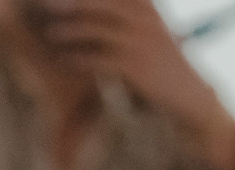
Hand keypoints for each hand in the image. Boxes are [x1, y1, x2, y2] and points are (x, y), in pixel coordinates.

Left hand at [32, 0, 234, 169]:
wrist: (188, 95)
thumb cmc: (162, 65)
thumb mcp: (148, 32)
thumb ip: (127, 17)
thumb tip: (92, 12)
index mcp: (147, 6)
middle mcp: (145, 19)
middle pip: (102, 3)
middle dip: (73, 2)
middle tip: (46, 5)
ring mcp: (141, 42)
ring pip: (98, 28)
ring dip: (71, 29)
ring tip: (50, 32)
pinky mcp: (136, 68)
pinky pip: (99, 59)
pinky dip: (78, 59)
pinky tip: (63, 61)